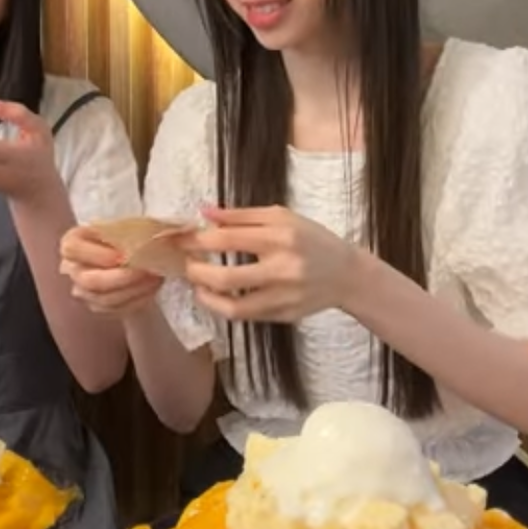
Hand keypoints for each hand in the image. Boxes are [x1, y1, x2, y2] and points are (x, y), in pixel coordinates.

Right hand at [59, 225, 163, 313]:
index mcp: (72, 243)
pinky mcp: (99, 306)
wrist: (129, 251)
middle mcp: (72, 269)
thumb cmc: (123, 234)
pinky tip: (152, 287)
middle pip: (89, 281)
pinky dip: (137, 299)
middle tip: (144, 270)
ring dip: (133, 290)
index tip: (122, 255)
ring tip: (154, 277)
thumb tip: (145, 239)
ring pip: (104, 299)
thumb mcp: (122, 225)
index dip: (97, 255)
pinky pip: (117, 309)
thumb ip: (125, 232)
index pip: (73, 250)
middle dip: (121, 278)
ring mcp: (84, 291)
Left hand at [177, 205, 362, 321]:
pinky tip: (217, 296)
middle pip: (225, 278)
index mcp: (280, 237)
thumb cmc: (312, 239)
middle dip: (196, 271)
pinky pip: (245, 316)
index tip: (180, 239)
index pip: (227, 239)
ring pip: (232, 307)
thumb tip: (204, 212)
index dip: (197, 240)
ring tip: (197, 284)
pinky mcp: (283, 316)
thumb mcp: (282, 217)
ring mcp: (283, 297)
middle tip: (186, 264)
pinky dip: (224, 307)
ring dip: (205, 296)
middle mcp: (282, 269)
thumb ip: (242, 216)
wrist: (347, 275)